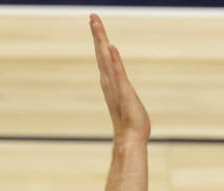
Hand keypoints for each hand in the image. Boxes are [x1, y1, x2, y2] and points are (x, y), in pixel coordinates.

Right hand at [89, 14, 149, 140]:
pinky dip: (114, 60)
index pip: (104, 58)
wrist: (130, 139)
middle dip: (98, 34)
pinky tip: (111, 47)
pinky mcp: (124, 92)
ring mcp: (115, 86)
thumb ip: (123, 96)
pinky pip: (118, 73)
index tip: (96, 25)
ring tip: (96, 24)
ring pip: (106, 59)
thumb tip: (123, 95)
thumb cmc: (131, 124)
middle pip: (101, 53)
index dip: (100, 41)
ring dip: (101, 40)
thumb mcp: (127, 104)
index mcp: (111, 83)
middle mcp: (110, 82)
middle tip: (92, 16)